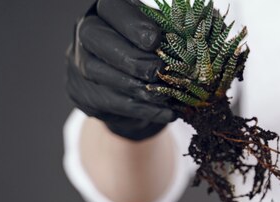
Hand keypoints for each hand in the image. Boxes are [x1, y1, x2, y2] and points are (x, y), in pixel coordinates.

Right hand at [66, 0, 176, 140]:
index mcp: (108, 11)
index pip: (112, 9)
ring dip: (137, 87)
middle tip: (158, 71)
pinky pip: (111, 102)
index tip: (156, 40)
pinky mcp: (83, 92)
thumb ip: (172, 34)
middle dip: (131, 58)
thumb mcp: (162, 37)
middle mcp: (87, 31)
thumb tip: (200, 33)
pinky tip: (166, 113)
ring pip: (99, 72)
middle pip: (96, 38)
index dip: (132, 25)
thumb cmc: (151, 54)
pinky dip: (142, 110)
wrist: (130, 88)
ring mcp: (78, 62)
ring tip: (166, 95)